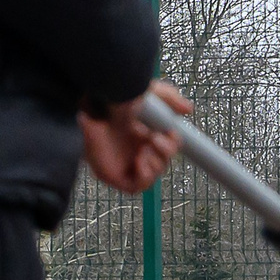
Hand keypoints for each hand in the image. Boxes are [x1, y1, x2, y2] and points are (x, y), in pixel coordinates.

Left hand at [80, 80, 188, 194]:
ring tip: (144, 147)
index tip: (171, 132)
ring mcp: (123, 162)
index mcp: (141, 131)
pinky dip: (146, 175)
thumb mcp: (148, 93)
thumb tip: (188, 109)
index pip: (165, 144)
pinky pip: (139, 186)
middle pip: (163, 160)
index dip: (172, 142)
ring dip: (156, 161)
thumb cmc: (111, 99)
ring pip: (155, 172)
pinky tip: (140, 159)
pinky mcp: (114, 176)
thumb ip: (170, 98)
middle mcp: (132, 147)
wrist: (91, 108)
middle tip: (156, 139)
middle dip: (167, 151)